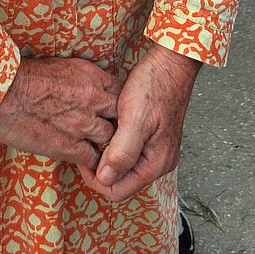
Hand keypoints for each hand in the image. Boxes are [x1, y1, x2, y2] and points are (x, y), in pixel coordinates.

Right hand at [0, 55, 121, 171]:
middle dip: (117, 125)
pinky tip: (88, 162)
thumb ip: (81, 78)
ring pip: (111, 140)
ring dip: (105, 145)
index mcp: (91, 76)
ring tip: (99, 148)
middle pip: (122, 117)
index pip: (120, 92)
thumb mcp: (61, 65)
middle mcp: (93, 99)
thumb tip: (89, 87)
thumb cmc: (24, 76)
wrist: (3, 92)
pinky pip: (94, 159)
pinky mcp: (69, 147)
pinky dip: (93, 163)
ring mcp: (83, 124)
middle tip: (110, 131)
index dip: (117, 103)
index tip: (110, 111)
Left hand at [79, 44, 199, 203]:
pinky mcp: (153, 137)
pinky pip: (129, 151)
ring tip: (100, 132)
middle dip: (102, 166)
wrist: (171, 62)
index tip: (84, 157)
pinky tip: (110, 126)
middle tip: (90, 142)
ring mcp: (157, 150)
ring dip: (108, 154)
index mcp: (156, 164)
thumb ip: (121, 152)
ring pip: (124, 166)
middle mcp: (159, 162)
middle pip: (121, 181)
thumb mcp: (134, 118)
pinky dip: (116, 143)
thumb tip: (105, 179)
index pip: (118, 191)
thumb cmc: (155, 85)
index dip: (96, 179)